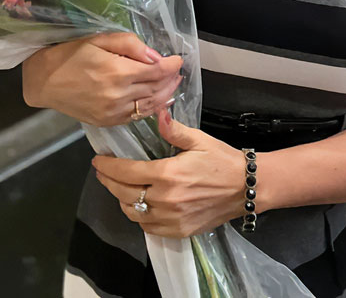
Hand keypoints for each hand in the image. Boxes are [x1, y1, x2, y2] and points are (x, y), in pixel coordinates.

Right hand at [22, 33, 182, 125]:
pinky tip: (156, 101)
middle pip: (157, 89)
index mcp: (118, 72)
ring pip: (150, 106)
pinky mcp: (108, 122)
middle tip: (177, 71)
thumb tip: (155, 56)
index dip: (172, 65)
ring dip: (165, 95)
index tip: (179, 59)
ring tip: (172, 85)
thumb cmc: (70, 54)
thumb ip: (130, 45)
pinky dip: (150, 109)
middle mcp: (119, 95)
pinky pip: (136, 116)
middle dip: (171, 79)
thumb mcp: (99, 39)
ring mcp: (113, 112)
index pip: (157, 71)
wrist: (44, 81)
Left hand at [93, 110, 244, 237]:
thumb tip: (158, 114)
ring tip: (118, 187)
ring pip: (133, 213)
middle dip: (109, 181)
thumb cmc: (222, 160)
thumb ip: (173, 130)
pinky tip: (138, 204)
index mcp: (168, 174)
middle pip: (124, 193)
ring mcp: (171, 219)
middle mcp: (166, 200)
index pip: (127, 172)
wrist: (246, 188)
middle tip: (103, 172)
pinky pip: (148, 227)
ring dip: (121, 200)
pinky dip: (139, 215)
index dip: (109, 166)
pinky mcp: (179, 231)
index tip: (98, 160)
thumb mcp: (198, 139)